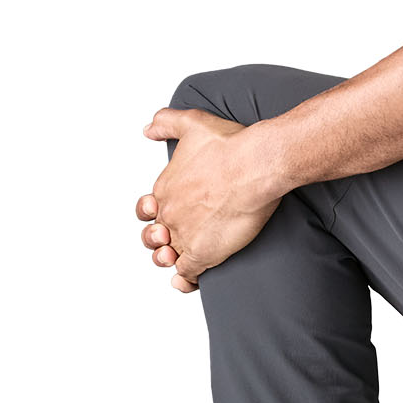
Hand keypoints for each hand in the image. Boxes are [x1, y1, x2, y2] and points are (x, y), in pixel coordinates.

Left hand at [136, 108, 283, 291]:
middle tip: (171, 238)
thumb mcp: (191, 122)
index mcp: (165, 188)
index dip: (154, 214)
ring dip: (170, 259)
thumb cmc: (231, 146)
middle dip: (159, 239)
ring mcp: (184, 235)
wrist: (254, 166)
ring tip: (180, 257)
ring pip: (167, 257)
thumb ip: (166, 122)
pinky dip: (186, 280)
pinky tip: (190, 280)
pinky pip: (186, 274)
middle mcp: (170, 213)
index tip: (165, 214)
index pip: (148, 209)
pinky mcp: (201, 253)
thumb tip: (148, 128)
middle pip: (154, 236)